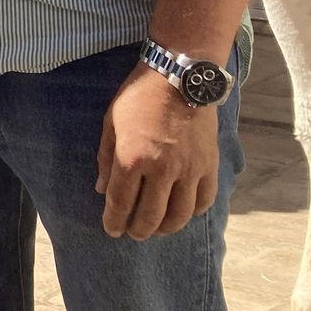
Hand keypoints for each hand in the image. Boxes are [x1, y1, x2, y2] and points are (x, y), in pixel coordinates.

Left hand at [96, 63, 219, 238]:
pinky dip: (191, 213)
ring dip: (165, 228)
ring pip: (179, 215)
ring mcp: (190, 170)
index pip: (121, 202)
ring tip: (156, 229)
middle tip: (133, 233)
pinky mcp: (209, 166)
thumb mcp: (111, 122)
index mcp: (133, 158)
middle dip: (139, 230)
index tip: (111, 230)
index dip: (114, 220)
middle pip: (151, 215)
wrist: (179, 77)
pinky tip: (181, 213)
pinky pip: (203, 201)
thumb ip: (106, 158)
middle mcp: (163, 169)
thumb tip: (101, 189)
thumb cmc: (138, 96)